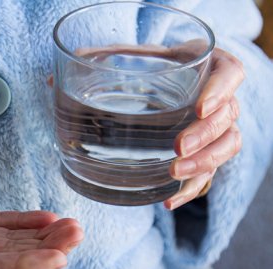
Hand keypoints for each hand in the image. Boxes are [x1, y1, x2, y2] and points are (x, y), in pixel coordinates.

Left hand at [47, 42, 242, 209]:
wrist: (164, 78)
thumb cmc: (148, 65)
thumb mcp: (127, 56)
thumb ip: (97, 61)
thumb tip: (51, 79)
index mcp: (208, 65)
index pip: (230, 74)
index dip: (220, 90)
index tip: (198, 107)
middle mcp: (218, 98)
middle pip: (227, 119)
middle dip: (204, 137)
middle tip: (177, 149)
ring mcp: (215, 127)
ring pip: (226, 148)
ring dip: (203, 164)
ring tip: (173, 173)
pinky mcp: (205, 151)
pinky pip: (209, 173)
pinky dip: (191, 189)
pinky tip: (169, 200)